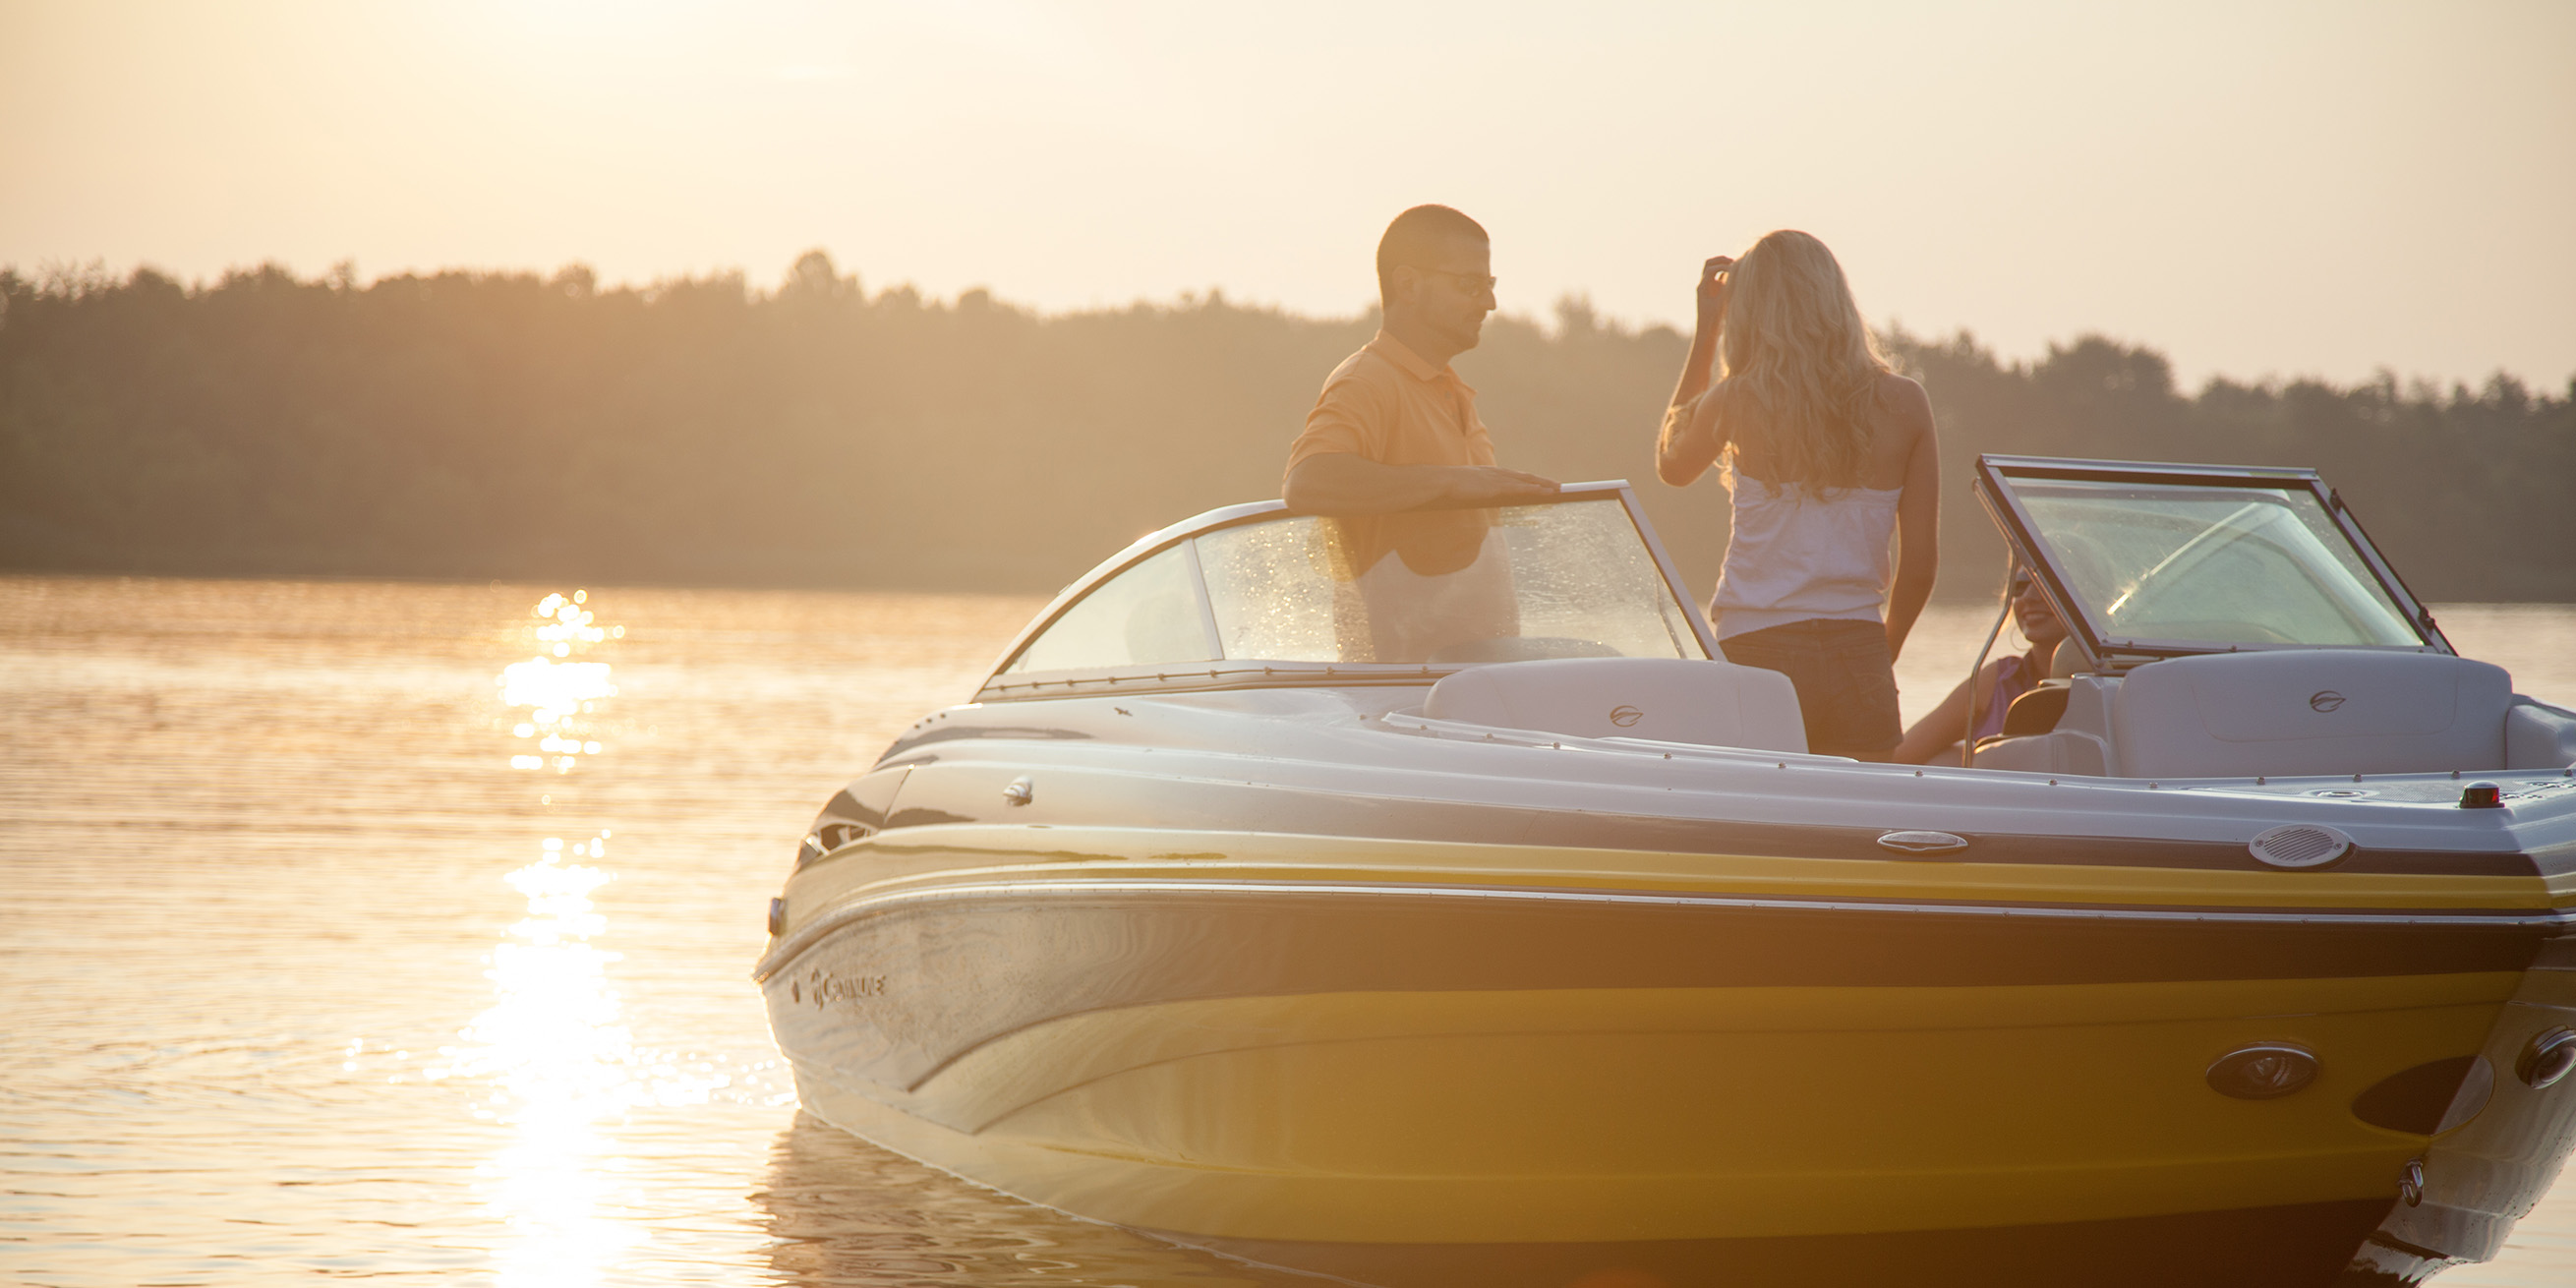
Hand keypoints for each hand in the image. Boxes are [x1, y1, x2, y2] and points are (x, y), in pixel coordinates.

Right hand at [1442, 465, 1560, 505]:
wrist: (1444, 481)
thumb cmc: (1452, 485)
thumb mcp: (1469, 487)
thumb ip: (1479, 490)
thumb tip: (1482, 497)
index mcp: (1493, 473)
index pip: (1517, 476)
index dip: (1531, 480)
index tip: (1542, 483)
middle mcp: (1499, 473)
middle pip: (1526, 477)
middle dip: (1543, 481)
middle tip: (1558, 486)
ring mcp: (1499, 479)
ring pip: (1527, 482)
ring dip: (1544, 485)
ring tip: (1557, 489)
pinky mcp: (1498, 487)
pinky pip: (1521, 489)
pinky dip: (1535, 490)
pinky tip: (1545, 493)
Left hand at [1695, 255, 1734, 325]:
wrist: (1708, 334)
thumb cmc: (1713, 322)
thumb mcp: (1722, 304)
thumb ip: (1728, 288)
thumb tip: (1736, 274)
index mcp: (1702, 287)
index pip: (1712, 269)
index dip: (1724, 266)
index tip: (1736, 268)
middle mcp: (1704, 285)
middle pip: (1710, 263)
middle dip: (1721, 260)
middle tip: (1735, 262)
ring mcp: (1709, 288)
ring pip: (1715, 269)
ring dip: (1725, 266)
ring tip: (1738, 267)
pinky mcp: (1715, 293)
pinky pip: (1722, 279)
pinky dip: (1729, 275)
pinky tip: (1739, 277)